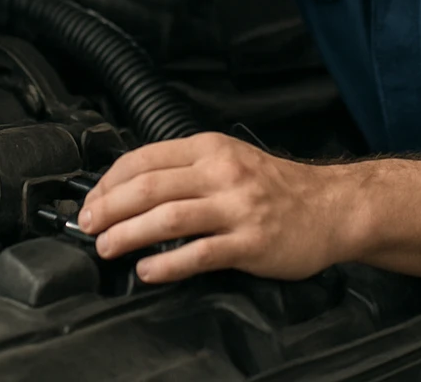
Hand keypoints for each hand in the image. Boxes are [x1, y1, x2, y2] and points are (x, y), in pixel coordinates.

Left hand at [76, 132, 353, 283]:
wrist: (333, 207)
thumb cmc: (276, 187)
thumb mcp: (229, 159)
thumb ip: (186, 169)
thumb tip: (130, 188)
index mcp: (210, 148)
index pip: (144, 158)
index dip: (109, 182)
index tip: (91, 202)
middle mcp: (221, 173)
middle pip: (149, 187)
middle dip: (108, 209)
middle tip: (88, 227)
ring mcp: (236, 207)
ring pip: (168, 218)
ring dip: (129, 234)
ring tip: (107, 247)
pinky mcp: (250, 242)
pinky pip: (199, 253)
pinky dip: (167, 264)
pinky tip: (148, 271)